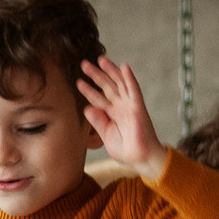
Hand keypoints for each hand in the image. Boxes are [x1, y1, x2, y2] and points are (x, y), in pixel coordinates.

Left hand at [77, 56, 168, 180]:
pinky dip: (129, 78)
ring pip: (119, 83)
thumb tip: (86, 108)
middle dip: (96, 75)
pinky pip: (134, 90)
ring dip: (110, 71)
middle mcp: (121, 106)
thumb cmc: (126, 150)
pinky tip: (124, 67)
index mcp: (113, 114)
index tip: (78, 82)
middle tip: (84, 64)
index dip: (88, 90)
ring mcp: (130, 105)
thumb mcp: (106, 135)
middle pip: (107, 86)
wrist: (141, 159)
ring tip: (100, 59)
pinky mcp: (138, 108)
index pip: (98, 98)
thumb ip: (97, 122)